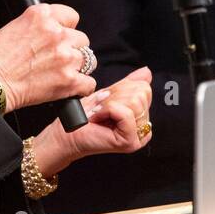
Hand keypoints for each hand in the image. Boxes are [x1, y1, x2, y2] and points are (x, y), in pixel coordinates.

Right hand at [0, 4, 96, 111]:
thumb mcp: (11, 27)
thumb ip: (32, 26)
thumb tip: (37, 34)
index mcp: (41, 16)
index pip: (71, 16)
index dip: (67, 27)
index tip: (63, 35)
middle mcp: (56, 33)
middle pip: (81, 39)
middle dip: (72, 48)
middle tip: (59, 58)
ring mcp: (64, 56)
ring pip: (88, 60)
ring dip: (78, 67)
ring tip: (64, 74)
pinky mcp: (68, 80)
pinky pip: (88, 83)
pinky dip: (81, 88)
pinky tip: (72, 88)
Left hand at [29, 66, 153, 176]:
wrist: (67, 132)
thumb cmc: (83, 116)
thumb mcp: (109, 94)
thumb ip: (129, 84)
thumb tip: (146, 72)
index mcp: (142, 116)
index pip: (144, 88)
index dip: (122, 88)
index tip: (106, 99)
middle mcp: (144, 128)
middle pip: (140, 94)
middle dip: (116, 95)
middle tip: (101, 108)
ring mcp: (138, 136)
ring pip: (134, 102)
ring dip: (109, 103)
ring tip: (98, 113)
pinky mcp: (130, 141)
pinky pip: (125, 112)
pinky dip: (107, 110)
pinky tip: (97, 118)